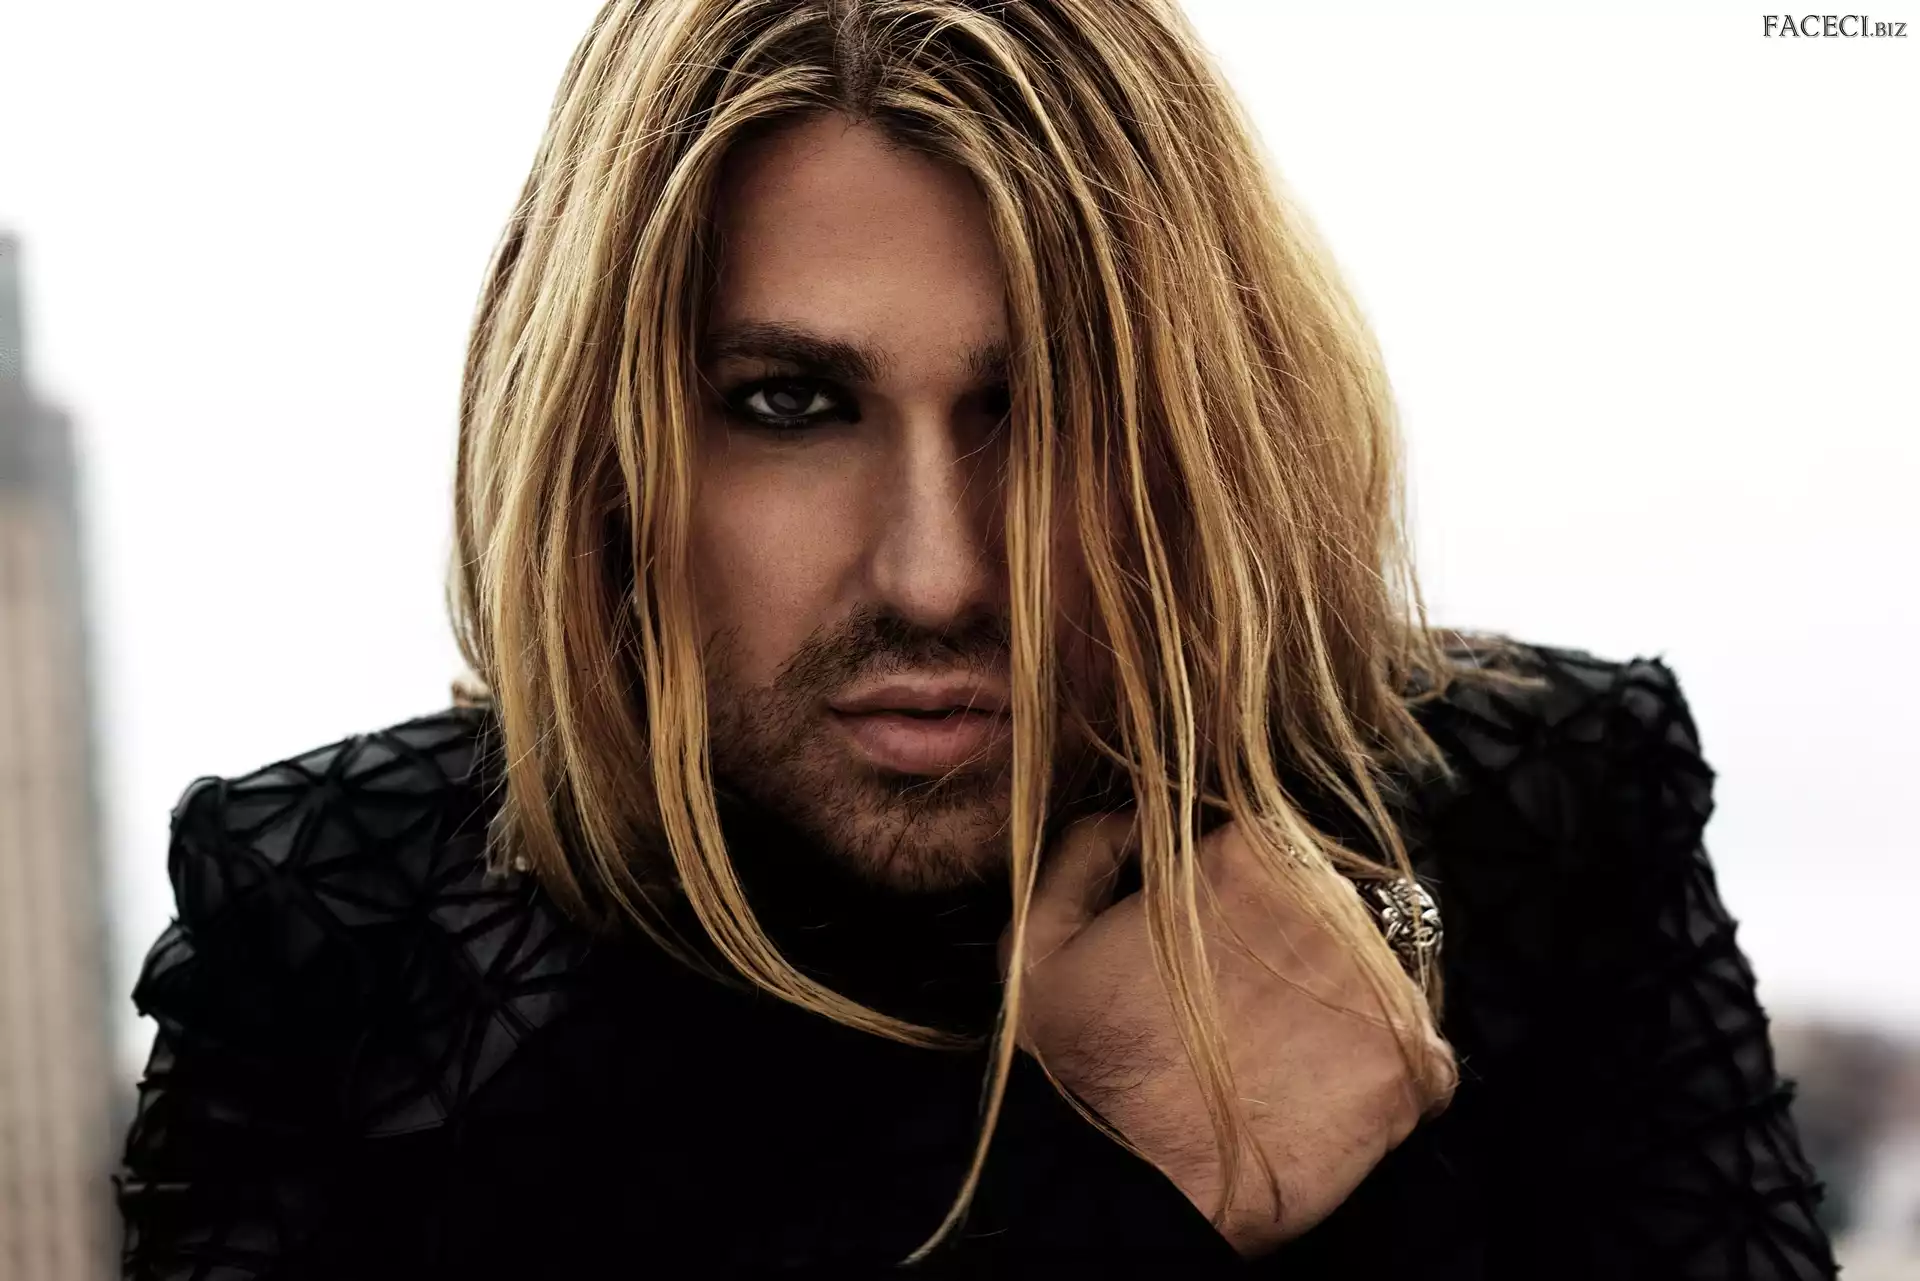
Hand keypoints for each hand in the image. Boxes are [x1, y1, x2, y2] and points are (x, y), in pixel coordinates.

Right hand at [997, 811, 1454, 1256]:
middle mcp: (1326, 905)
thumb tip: (1133, 818)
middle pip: (1340, 910)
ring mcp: (1379, 984)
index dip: (1256, 907)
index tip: (1230, 953)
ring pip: (1382, 977)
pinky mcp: (1413, 1065)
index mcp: (1244, 858)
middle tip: (1254, 1017)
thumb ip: (1087, 853)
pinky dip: (1386, 1077)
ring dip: (1347, 1010)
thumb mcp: (1041, 940)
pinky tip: (1323, 1103)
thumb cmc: (1081, 1070)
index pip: (1281, 854)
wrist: (1131, 1190)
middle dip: (1305, 954)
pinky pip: (1423, 1053)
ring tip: (1288, 1062)